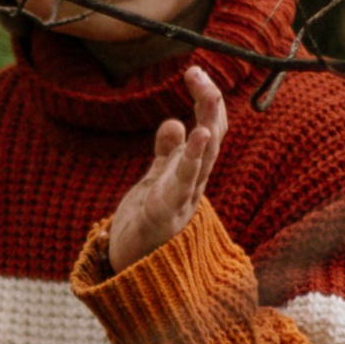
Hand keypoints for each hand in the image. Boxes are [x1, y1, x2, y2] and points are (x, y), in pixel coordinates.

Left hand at [107, 63, 225, 273]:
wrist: (132, 271)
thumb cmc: (146, 225)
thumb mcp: (156, 180)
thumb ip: (166, 153)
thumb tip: (173, 121)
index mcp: (191, 172)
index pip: (208, 129)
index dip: (207, 101)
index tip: (196, 72)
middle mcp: (194, 183)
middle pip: (212, 136)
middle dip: (210, 103)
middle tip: (199, 72)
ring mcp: (183, 199)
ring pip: (204, 157)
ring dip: (207, 125)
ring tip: (207, 95)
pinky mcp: (165, 213)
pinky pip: (182, 183)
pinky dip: (191, 157)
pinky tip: (199, 134)